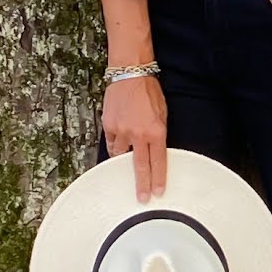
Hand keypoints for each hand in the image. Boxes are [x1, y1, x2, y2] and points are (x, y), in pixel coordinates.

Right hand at [102, 72, 167, 200]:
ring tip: (126, 159)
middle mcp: (139, 134)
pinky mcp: (109, 125)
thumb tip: (156, 149)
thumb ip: (159, 133)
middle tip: (141, 198)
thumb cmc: (148, 91)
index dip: (158, 179)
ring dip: (124, 159)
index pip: (159, 161)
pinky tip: (118, 143)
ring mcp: (122, 130)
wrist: (130, 73)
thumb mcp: (163, 113)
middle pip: (140, 166)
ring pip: (121, 155)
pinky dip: (115, 144)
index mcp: (156, 131)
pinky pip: (112, 142)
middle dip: (142, 184)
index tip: (158, 191)